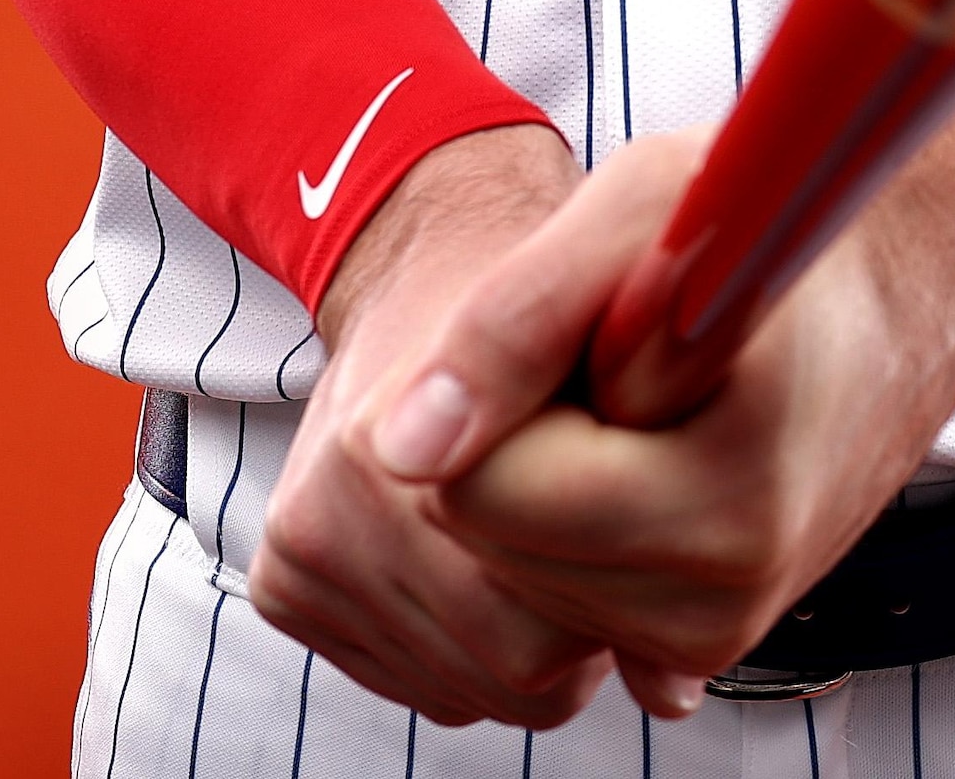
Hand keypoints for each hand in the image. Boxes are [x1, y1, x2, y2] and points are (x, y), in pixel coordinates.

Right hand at [243, 125, 618, 727]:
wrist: (433, 259)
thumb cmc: (546, 314)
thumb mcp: (613, 377)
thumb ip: (641, 512)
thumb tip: (671, 695)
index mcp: (395, 458)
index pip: (541, 637)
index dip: (608, 595)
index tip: (627, 530)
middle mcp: (328, 509)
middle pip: (505, 671)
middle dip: (570, 624)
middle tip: (597, 543)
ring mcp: (300, 550)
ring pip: (461, 689)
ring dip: (517, 639)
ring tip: (541, 543)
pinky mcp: (283, 580)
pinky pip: (409, 676)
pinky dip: (456, 641)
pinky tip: (476, 560)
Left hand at [363, 130, 954, 714]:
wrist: (892, 295)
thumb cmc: (768, 223)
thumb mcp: (642, 207)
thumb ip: (513, 319)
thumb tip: (396, 448)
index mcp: (723, 500)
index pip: (481, 488)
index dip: (501, 390)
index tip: (585, 328)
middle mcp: (721, 599)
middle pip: (486, 540)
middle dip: (521, 438)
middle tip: (622, 359)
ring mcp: (710, 637)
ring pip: (507, 575)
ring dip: (544, 479)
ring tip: (644, 401)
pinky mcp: (695, 650)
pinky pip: (549, 599)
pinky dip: (568, 529)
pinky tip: (645, 464)